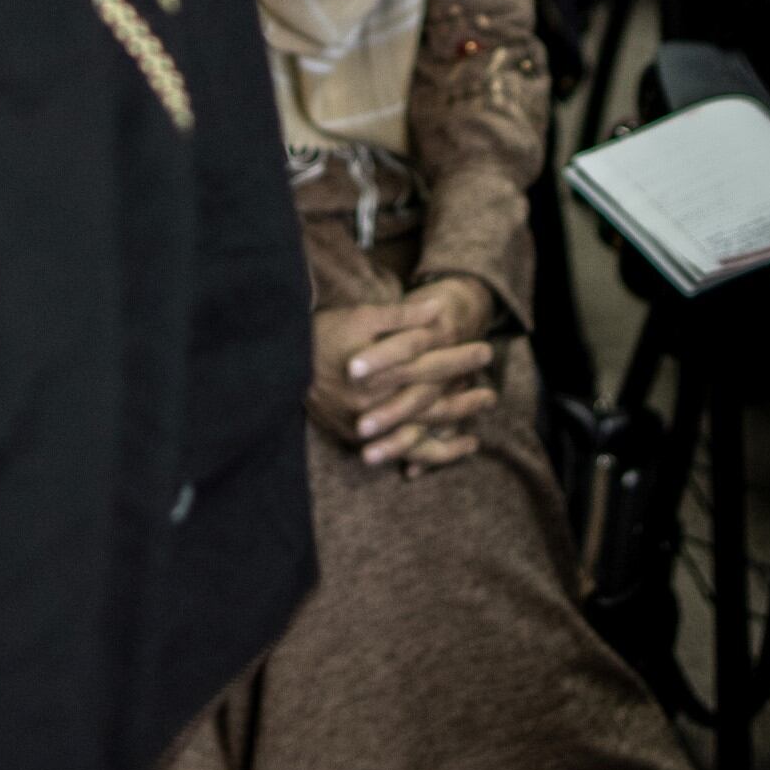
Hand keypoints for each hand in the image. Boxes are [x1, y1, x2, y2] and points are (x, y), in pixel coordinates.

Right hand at [307, 278, 497, 473]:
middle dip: (463, 400)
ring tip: (475, 439)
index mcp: (382, 371)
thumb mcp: (362, 316)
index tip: (486, 352)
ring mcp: (365, 425)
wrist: (277, 363)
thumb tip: (439, 310)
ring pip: (416, 436)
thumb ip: (402, 317)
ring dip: (448, 436)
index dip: (459, 358)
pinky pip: (395, 453)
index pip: (430, 365)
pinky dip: (419, 458)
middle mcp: (376, 403)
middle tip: (492, 396)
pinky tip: (435, 460)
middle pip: (429, 403)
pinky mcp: (353, 438)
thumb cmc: (322, 334)